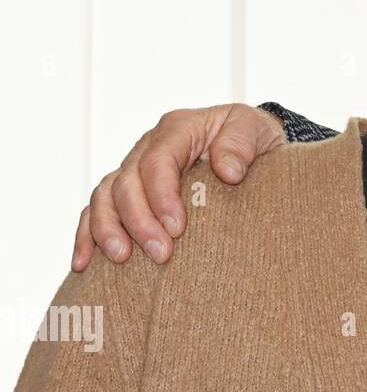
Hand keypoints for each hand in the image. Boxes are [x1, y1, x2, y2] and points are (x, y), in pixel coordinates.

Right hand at [71, 104, 284, 270]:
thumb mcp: (256, 130)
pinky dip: (88, 235)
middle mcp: (148, 147)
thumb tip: (227, 172)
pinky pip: (96, 211)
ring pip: (104, 197)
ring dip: (108, 229)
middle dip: (139, 221)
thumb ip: (241, 144)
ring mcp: (134, 169)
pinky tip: (84, 263)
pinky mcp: (129, 192)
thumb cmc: (253, 137)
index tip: (177, 228)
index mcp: (177, 129)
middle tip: (161, 253)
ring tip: (122, 259)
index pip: (158, 161)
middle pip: (126, 182)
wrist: (252, 145)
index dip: (161, 195)